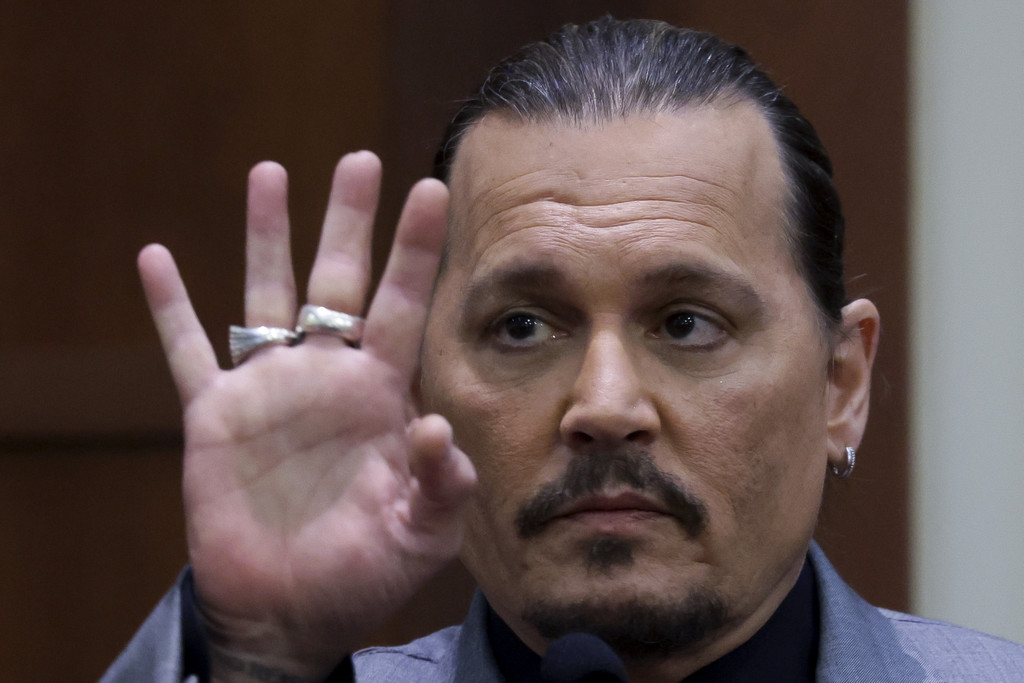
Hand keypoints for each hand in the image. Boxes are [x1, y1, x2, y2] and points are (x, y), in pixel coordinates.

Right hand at [137, 152, 476, 680]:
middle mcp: (327, 377)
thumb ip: (442, 484)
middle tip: (359, 160)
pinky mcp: (216, 416)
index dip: (416, 251)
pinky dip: (170, 310)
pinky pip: (189, 353)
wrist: (293, 610)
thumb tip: (438, 428)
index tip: (431, 188)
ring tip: (270, 173)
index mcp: (382, 395)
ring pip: (266, 297)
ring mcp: (270, 390)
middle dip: (347, 222)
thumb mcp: (423, 534)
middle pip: (338, 281)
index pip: (405, 307)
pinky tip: (154, 259)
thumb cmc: (367, 573)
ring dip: (266, 238)